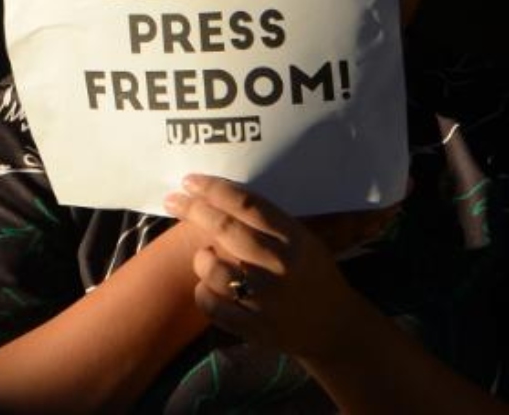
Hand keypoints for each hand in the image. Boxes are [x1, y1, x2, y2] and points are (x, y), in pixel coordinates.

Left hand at [163, 174, 369, 359]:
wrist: (335, 328)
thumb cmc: (313, 275)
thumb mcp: (304, 240)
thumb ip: (270, 222)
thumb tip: (222, 194)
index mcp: (294, 239)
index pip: (247, 204)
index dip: (214, 189)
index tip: (191, 180)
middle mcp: (279, 265)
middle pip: (225, 229)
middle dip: (194, 210)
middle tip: (173, 200)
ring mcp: (266, 299)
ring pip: (212, 269)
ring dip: (200, 257)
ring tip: (203, 255)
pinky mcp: (254, 327)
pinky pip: (211, 304)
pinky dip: (203, 292)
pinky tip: (207, 286)